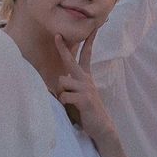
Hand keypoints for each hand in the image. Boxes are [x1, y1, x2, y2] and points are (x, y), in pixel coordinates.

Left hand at [55, 28, 116, 143]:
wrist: (101, 127)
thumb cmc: (86, 112)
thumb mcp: (78, 96)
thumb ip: (70, 88)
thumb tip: (54, 83)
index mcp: (86, 78)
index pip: (86, 55)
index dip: (87, 41)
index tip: (90, 28)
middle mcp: (86, 80)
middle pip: (71, 61)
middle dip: (62, 48)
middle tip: (56, 35)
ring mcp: (86, 88)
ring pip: (62, 82)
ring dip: (61, 93)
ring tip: (69, 103)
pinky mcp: (84, 98)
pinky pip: (64, 95)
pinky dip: (64, 103)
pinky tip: (72, 108)